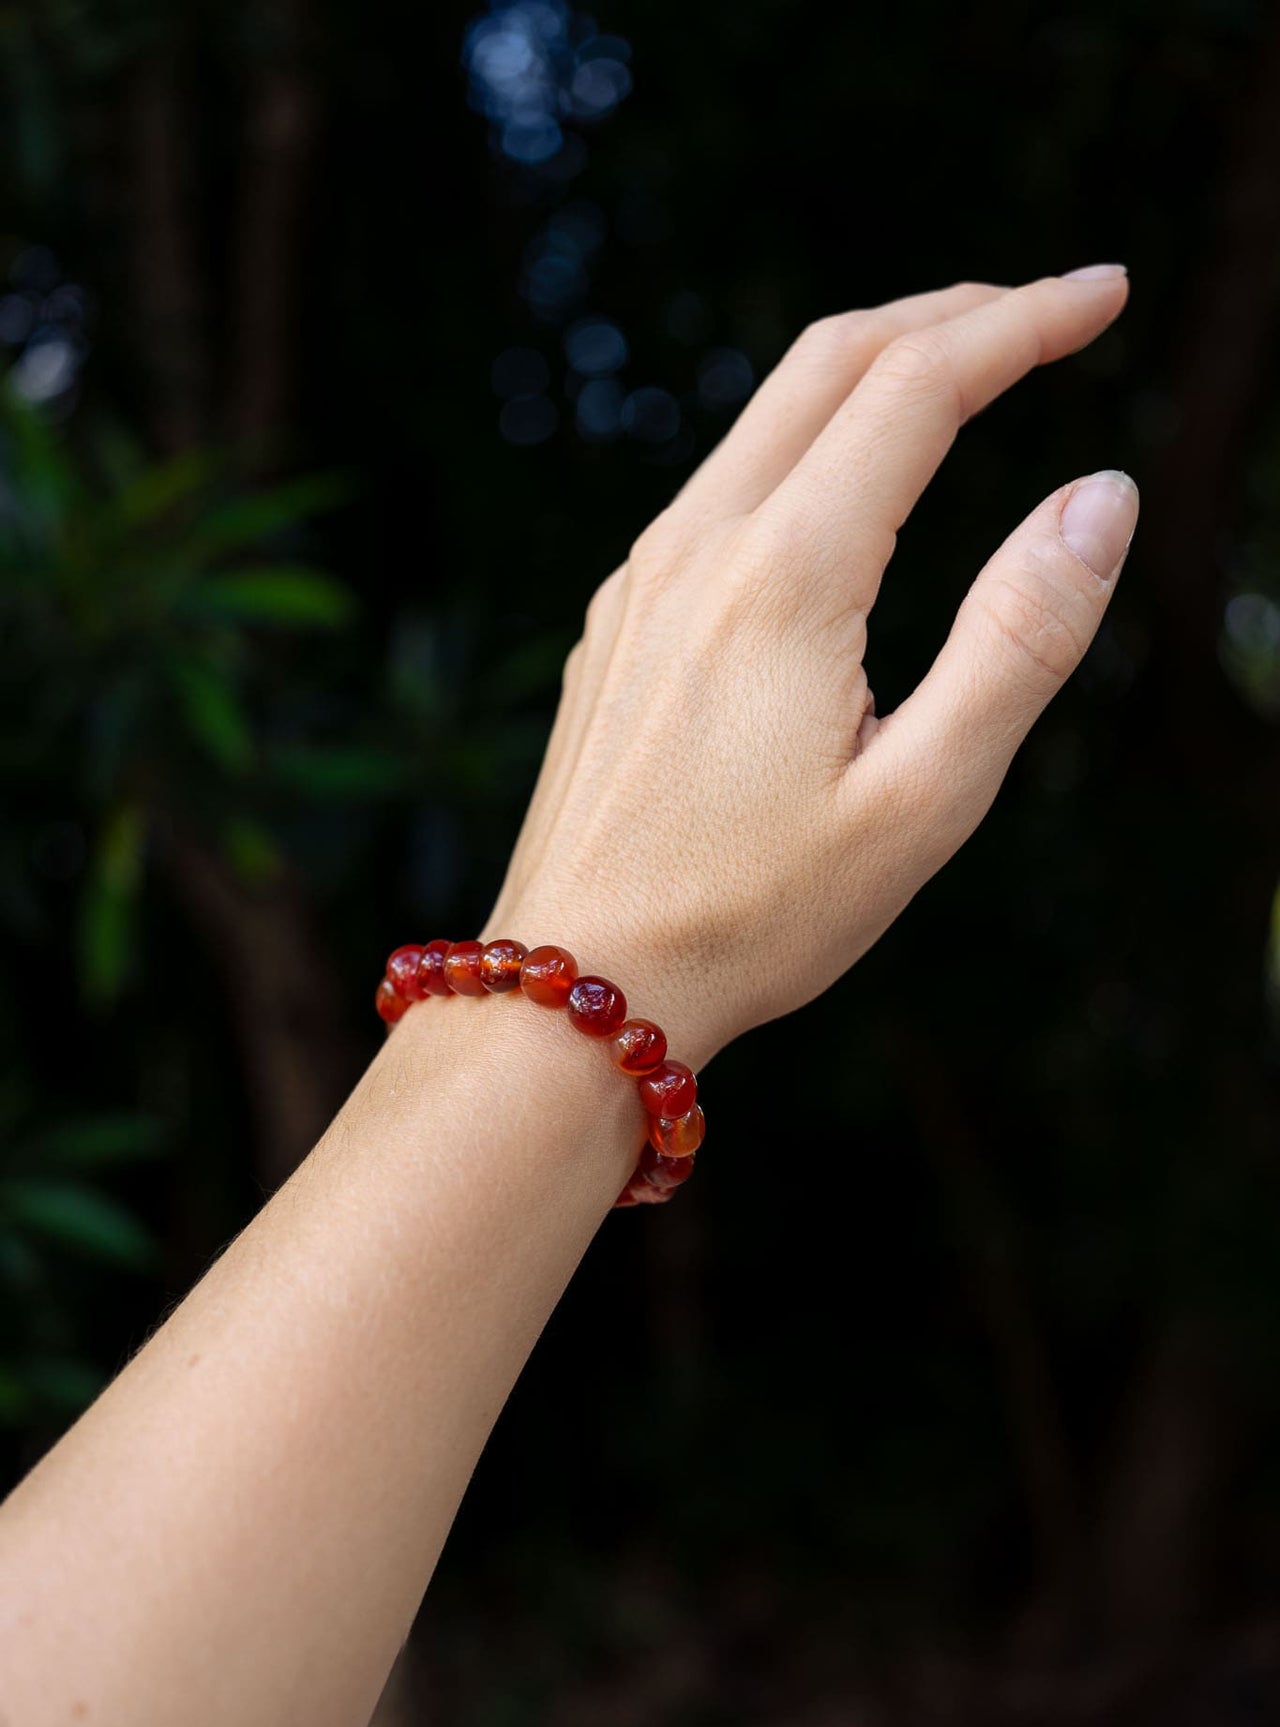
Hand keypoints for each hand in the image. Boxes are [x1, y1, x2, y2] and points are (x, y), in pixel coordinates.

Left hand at [485, 270, 1135, 1065]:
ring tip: (964, 376)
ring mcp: (641, 581)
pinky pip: (720, 487)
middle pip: (832, 359)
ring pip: (767, 416)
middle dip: (951, 313)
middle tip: (1050, 312)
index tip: (1105, 294)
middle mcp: (697, 549)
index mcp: (784, 577)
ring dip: (873, 371)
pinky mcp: (616, 623)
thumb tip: (1101, 497)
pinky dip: (805, 444)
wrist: (575, 984)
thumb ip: (1020, 640)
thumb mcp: (923, 801)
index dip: (1025, 324)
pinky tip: (844, 492)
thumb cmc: (754, 916)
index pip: (919, 384)